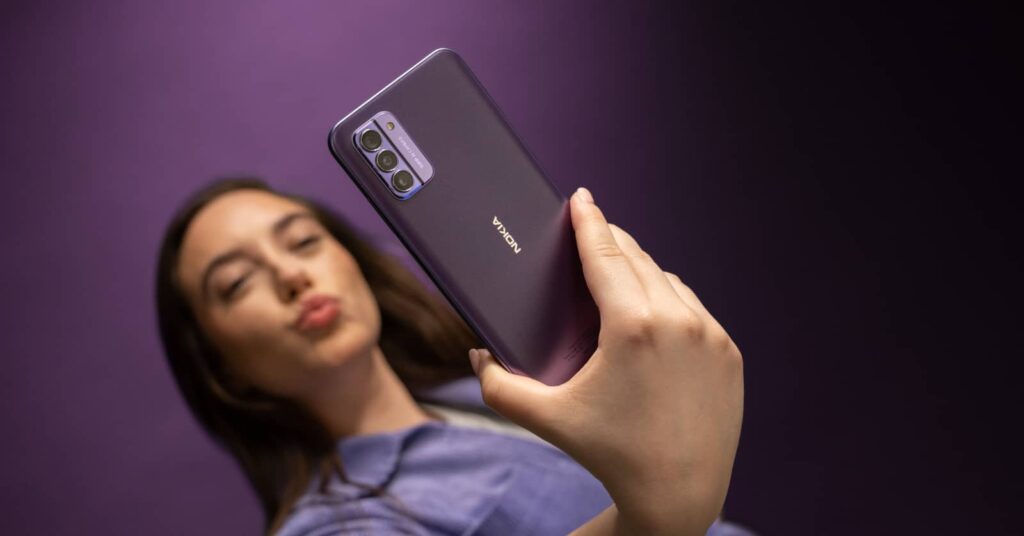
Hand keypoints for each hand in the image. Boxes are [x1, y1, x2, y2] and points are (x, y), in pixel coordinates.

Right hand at [468, 187, 743, 534]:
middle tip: (591, 227)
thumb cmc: (611, 454)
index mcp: (632, 326)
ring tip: (618, 268)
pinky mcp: (729, 353)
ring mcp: (710, 335)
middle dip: (611, 240)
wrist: (680, 493)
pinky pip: (693, 308)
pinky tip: (653, 306)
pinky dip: (669, 298)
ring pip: (668, 281)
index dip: (589, 221)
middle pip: (637, 259)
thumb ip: (500, 386)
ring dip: (641, 269)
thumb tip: (478, 356)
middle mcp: (677, 320)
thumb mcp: (547, 419)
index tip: (581, 197)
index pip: (605, 254)